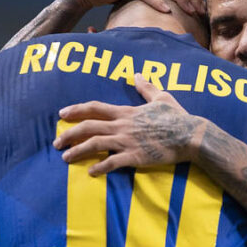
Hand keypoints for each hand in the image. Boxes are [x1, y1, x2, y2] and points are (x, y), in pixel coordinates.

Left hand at [53, 74, 206, 174]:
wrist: (190, 136)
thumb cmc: (177, 117)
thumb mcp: (162, 97)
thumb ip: (146, 87)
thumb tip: (138, 74)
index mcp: (127, 112)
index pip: (95, 108)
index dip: (76, 110)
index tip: (61, 114)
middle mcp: (122, 126)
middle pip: (88, 128)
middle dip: (69, 134)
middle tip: (56, 142)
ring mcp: (127, 142)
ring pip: (95, 145)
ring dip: (77, 151)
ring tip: (65, 158)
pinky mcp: (135, 157)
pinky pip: (112, 163)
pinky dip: (99, 168)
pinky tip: (91, 173)